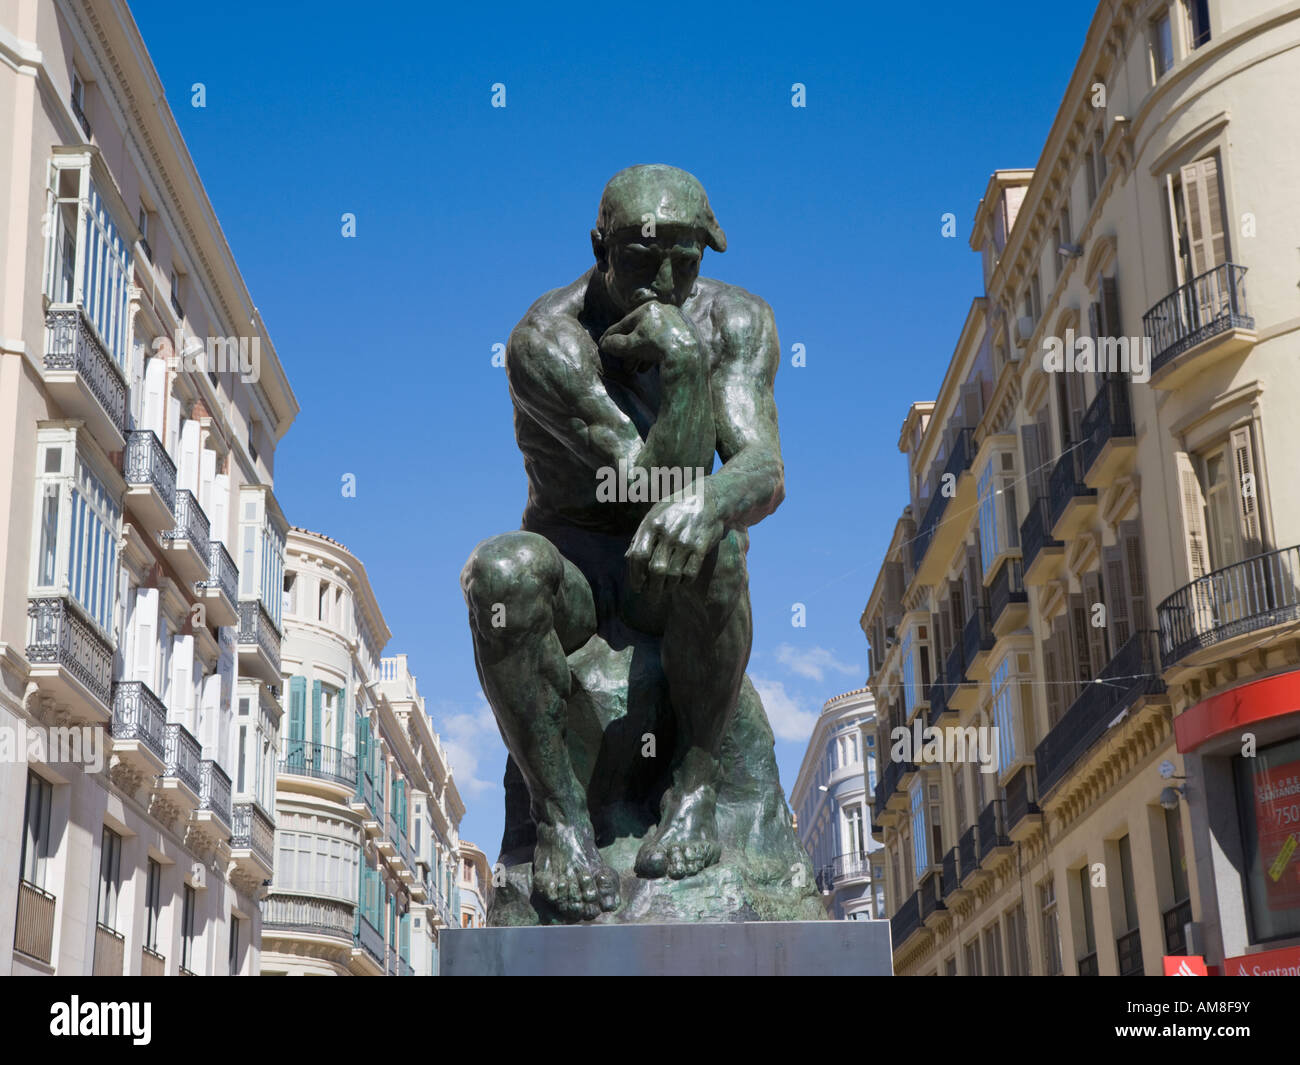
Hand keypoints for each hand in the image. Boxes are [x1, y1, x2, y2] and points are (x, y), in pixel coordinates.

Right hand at [599, 301, 702, 373]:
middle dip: (629, 351)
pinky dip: (654, 355)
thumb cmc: (655, 346)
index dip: (612, 336)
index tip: (603, 344)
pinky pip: (664, 344)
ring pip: (652, 340)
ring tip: (634, 370)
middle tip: (622, 364)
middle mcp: (664, 311)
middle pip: (640, 333)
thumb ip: (616, 344)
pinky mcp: (686, 335)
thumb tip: (605, 344)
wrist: (686, 354)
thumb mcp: (630, 345)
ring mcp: (676, 322)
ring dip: (640, 356)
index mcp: (648, 308)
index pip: (625, 323)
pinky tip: (647, 367)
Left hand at [626, 480, 723, 594]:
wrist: (707, 498)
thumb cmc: (676, 508)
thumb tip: (628, 558)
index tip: (637, 587)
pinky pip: (690, 573)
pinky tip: (681, 582)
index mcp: (652, 524)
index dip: (635, 575)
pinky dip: (684, 582)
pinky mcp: (701, 547)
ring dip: (668, 586)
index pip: (638, 556)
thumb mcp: (654, 515)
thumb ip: (641, 536)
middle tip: (651, 595)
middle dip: (651, 587)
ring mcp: (686, 541)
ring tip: (666, 589)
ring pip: (673, 574)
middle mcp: (668, 533)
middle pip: (656, 569)